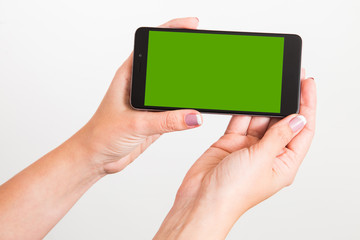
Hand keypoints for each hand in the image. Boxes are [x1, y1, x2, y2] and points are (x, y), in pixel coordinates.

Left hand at [77, 17, 201, 173]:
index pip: (152, 44)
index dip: (172, 30)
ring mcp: (150, 100)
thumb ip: (165, 121)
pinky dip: (189, 105)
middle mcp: (141, 84)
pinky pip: (177, 106)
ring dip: (190, 82)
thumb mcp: (134, 125)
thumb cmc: (101, 135)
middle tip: (205, 50)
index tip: (192, 25)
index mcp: (130, 75)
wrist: (97, 157)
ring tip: (207, 78)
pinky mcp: (157, 116)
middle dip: (187, 53)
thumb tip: (193, 116)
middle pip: (168, 61)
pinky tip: (199, 106)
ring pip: (175, 85)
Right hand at [155, 71, 315, 238]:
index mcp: (284, 163)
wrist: (202, 198)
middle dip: (285, 102)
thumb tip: (298, 119)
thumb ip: (278, 137)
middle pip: (282, 122)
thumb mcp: (262, 160)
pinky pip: (241, 120)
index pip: (302, 130)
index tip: (307, 84)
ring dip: (264, 104)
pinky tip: (249, 97)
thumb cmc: (233, 191)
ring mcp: (249, 147)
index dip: (307, 106)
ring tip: (266, 86)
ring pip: (260, 119)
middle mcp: (268, 154)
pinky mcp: (231, 142)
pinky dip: (244, 109)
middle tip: (288, 80)